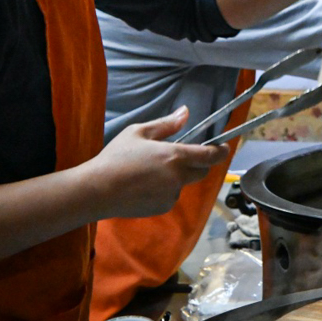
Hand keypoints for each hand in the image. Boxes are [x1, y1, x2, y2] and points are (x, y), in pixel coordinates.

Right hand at [86, 107, 232, 218]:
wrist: (97, 190)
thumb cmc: (116, 157)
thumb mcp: (139, 132)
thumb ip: (166, 124)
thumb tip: (186, 112)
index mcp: (175, 156)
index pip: (210, 156)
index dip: (221, 151)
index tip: (224, 147)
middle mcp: (178, 178)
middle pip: (202, 171)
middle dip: (198, 163)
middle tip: (180, 156)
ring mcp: (171, 195)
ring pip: (184, 183)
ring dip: (178, 177)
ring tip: (151, 171)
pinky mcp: (162, 208)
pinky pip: (171, 196)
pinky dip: (165, 190)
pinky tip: (144, 185)